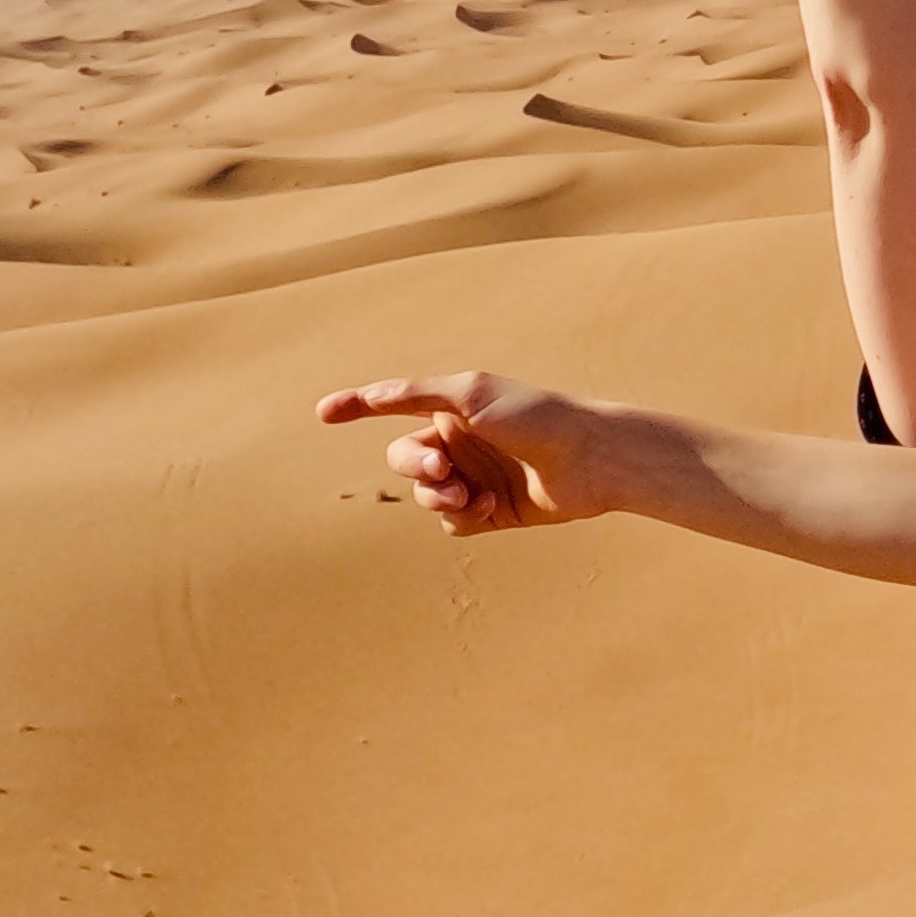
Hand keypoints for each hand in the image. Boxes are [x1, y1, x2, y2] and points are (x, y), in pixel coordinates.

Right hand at [315, 372, 624, 533]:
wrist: (592, 460)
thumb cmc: (537, 417)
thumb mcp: (474, 395)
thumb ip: (418, 394)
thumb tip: (372, 393)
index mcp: (454, 409)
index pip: (393, 406)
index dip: (357, 406)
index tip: (324, 413)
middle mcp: (461, 442)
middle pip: (403, 460)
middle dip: (415, 469)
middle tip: (442, 471)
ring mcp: (475, 477)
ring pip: (425, 496)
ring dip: (438, 497)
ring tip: (469, 495)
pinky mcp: (491, 511)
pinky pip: (451, 523)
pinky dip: (462, 517)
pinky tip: (490, 507)